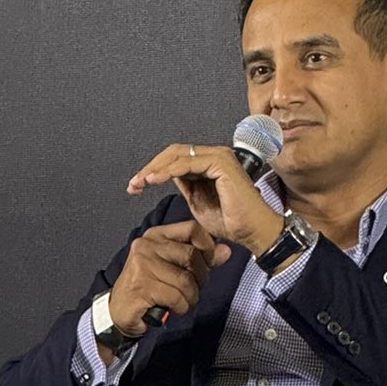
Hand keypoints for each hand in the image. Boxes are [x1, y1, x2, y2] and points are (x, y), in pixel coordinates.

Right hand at [105, 217, 229, 338]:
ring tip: (182, 301)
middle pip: (191, 255)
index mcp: (156, 235)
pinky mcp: (141, 286)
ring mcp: (142, 265)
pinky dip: (181, 307)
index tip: (208, 264)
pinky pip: (176, 297)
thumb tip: (226, 251)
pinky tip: (172, 308)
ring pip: (186, 280)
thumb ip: (199, 258)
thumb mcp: (174, 268)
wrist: (119, 310)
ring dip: (191, 297)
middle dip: (200, 278)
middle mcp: (147, 245)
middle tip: (193, 290)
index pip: (192, 229)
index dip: (208, 247)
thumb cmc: (149, 287)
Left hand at [127, 143, 285, 257]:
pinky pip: (186, 163)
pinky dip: (167, 171)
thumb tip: (168, 176)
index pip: (177, 158)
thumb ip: (187, 187)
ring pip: (177, 155)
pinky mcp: (220, 163)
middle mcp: (215, 155)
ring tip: (140, 183)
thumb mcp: (199, 203)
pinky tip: (153, 181)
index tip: (137, 186)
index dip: (155, 170)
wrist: (253, 232)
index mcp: (211, 163)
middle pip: (174, 153)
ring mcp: (219, 156)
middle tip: (133, 183)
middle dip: (150, 167)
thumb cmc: (232, 222)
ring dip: (154, 169)